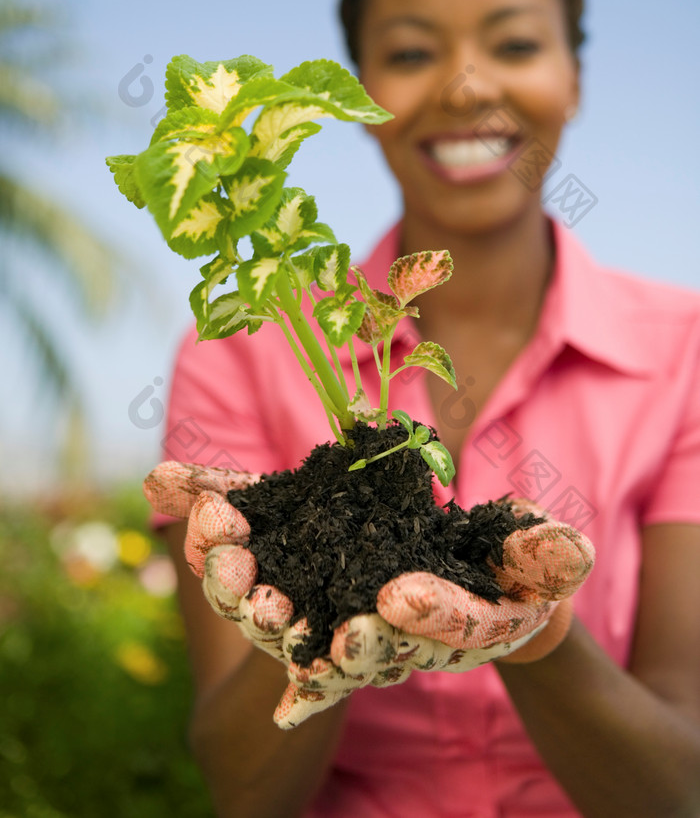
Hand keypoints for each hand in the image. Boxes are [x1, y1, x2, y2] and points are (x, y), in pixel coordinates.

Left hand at [145, 466, 593, 726]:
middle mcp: (356, 623)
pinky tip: (164, 479)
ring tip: (206, 527)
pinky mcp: (294, 542)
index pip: (407, 639)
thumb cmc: (510, 571)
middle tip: (250, 590)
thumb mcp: (539, 561)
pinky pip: (244, 524)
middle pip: (306, 630)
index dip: (403, 623)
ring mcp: (319, 587)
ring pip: (259, 587)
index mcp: (416, 633)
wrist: (473, 571)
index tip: (393, 604)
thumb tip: (563, 551)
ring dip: (228, 564)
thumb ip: (546, 558)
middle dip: (276, 610)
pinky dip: (207, 499)